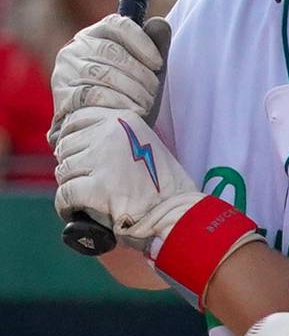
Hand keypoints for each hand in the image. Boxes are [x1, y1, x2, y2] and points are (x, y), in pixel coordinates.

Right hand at [49, 14, 171, 146]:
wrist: (105, 135)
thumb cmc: (126, 100)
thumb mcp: (144, 74)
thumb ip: (154, 48)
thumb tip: (159, 23)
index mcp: (95, 35)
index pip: (117, 25)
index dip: (141, 42)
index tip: (157, 63)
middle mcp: (75, 49)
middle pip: (112, 51)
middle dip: (140, 74)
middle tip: (153, 92)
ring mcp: (66, 71)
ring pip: (103, 73)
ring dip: (132, 91)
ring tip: (145, 105)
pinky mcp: (63, 95)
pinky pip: (94, 95)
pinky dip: (117, 104)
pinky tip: (129, 112)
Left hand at [54, 107, 201, 254]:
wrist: (177, 215)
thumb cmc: (162, 188)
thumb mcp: (143, 146)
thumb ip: (113, 139)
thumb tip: (65, 143)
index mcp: (123, 120)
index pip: (77, 121)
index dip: (71, 143)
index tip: (76, 159)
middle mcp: (112, 134)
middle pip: (67, 147)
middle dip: (71, 167)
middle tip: (84, 184)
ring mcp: (104, 160)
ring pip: (64, 170)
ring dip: (70, 186)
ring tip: (83, 199)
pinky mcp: (98, 188)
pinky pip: (65, 194)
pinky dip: (65, 205)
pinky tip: (74, 211)